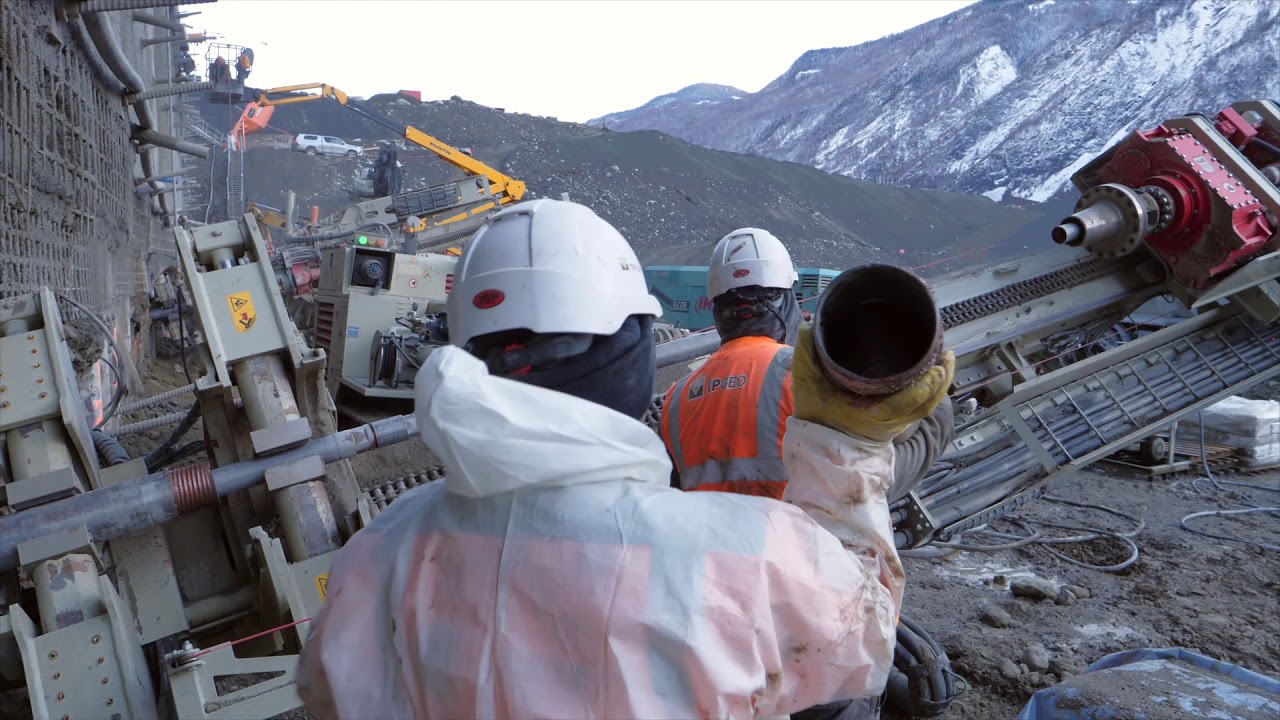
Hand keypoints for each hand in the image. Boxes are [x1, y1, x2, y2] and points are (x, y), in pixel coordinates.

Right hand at [791, 325, 955, 442]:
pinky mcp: (896, 422)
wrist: (817, 447)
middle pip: (926, 404)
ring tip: (946, 359)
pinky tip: (933, 373)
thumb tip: (810, 324)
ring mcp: (895, 424)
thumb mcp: (806, 384)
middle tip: (946, 353)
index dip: (926, 385)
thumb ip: (807, 353)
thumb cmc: (815, 418)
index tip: (937, 365)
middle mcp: (890, 422)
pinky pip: (921, 407)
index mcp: (872, 415)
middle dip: (940, 379)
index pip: (907, 402)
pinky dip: (931, 390)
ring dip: (940, 384)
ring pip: (927, 406)